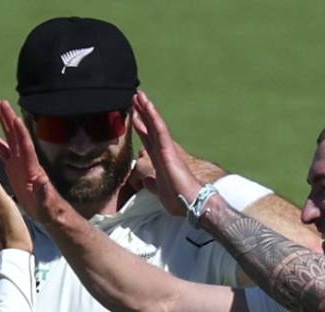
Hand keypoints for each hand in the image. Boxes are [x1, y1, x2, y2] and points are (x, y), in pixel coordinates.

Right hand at [0, 100, 72, 227]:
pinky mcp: (12, 166)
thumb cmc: (47, 207)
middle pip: (16, 135)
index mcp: (32, 167)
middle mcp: (25, 160)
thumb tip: (42, 180)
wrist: (46, 211)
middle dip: (9, 119)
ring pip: (9, 138)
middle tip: (1, 102)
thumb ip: (43, 191)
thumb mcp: (44, 201)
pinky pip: (1, 149)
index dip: (20, 133)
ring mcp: (18, 161)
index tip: (14, 117)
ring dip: (2, 122)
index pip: (25, 146)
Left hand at [130, 91, 202, 216]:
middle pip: (150, 128)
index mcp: (159, 160)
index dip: (141, 127)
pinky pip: (160, 130)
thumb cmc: (178, 198)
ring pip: (155, 124)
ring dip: (146, 109)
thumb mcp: (159, 190)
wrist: (190, 203)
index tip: (134, 115)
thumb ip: (152, 183)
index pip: (148, 139)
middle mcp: (163, 152)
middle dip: (142, 113)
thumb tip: (146, 180)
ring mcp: (166, 149)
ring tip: (139, 95)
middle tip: (135, 98)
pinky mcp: (168, 150)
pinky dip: (154, 117)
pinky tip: (148, 105)